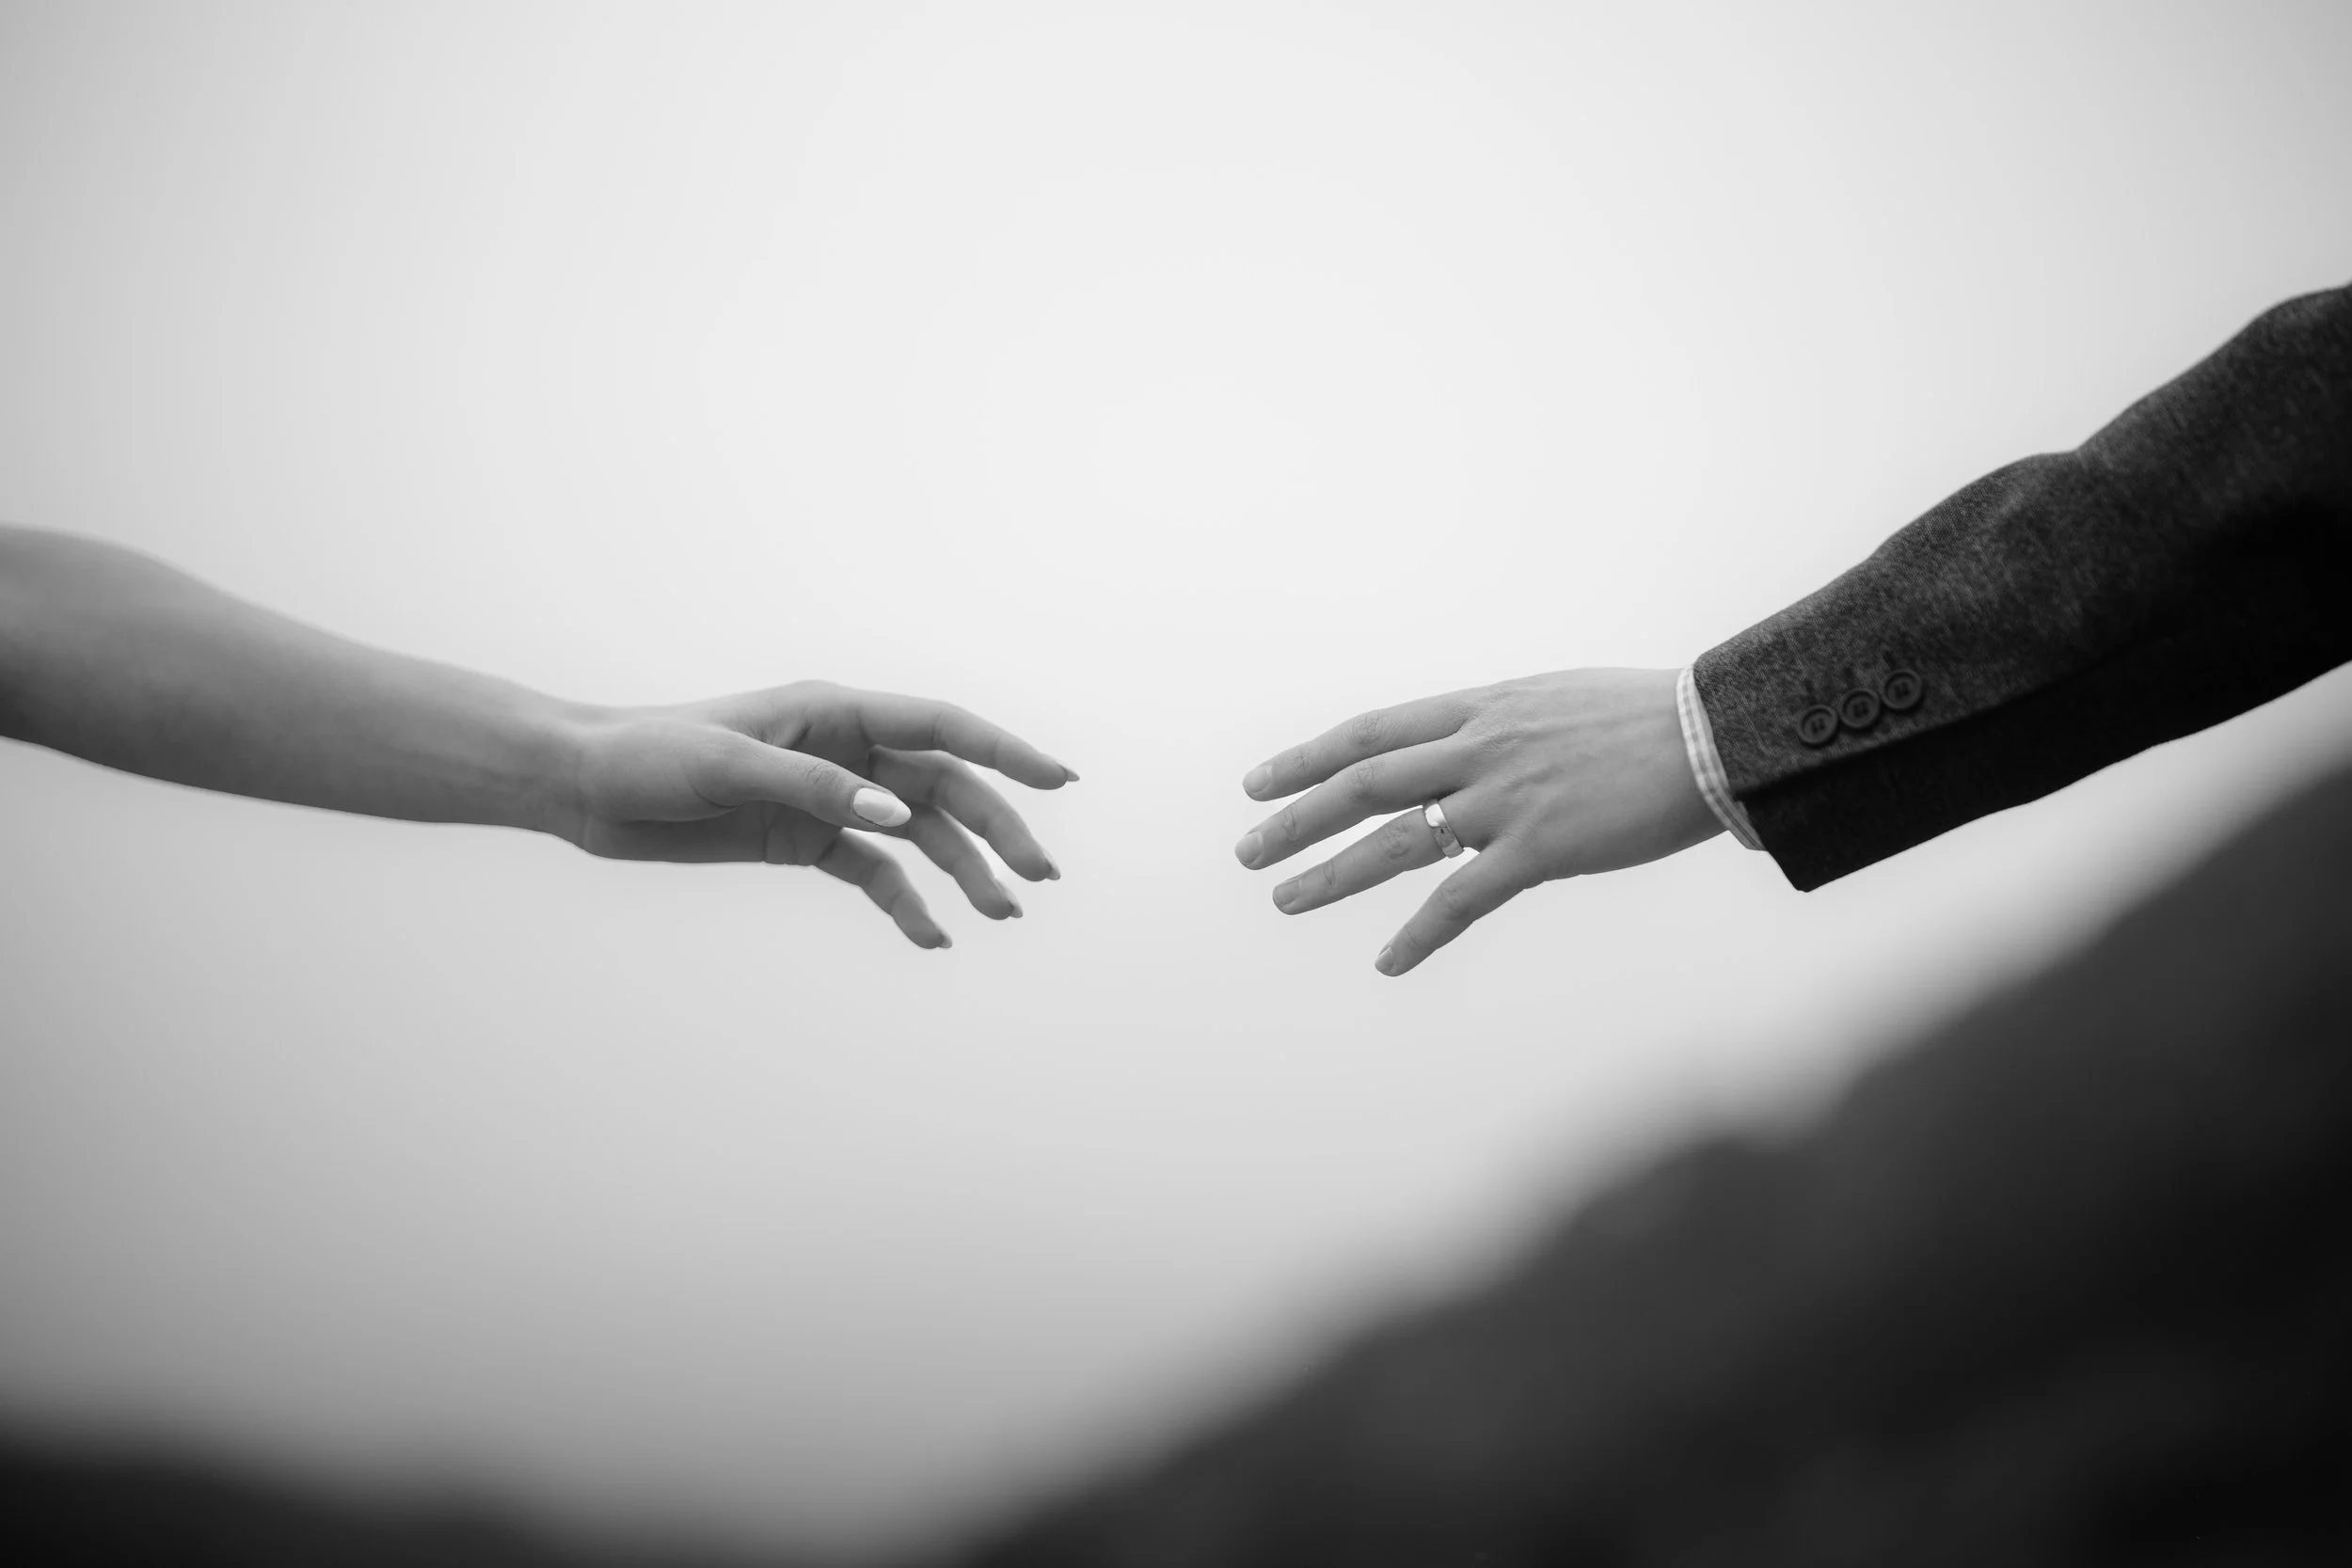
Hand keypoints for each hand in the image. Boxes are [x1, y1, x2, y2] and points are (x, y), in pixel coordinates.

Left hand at [560, 681, 1075, 949]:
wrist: (583, 788)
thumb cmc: (648, 755)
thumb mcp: (729, 766)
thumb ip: (817, 786)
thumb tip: (899, 811)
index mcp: (835, 711)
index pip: (942, 725)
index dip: (1006, 751)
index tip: (1061, 780)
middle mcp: (845, 750)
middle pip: (944, 787)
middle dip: (998, 830)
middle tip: (1039, 881)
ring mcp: (829, 796)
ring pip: (919, 834)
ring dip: (962, 872)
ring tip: (1001, 915)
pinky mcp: (803, 839)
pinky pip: (872, 872)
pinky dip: (905, 903)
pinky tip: (932, 937)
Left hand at [1233, 668, 1719, 975]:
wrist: (1714, 732)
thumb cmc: (1647, 719)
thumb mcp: (1554, 701)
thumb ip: (1501, 727)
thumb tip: (1470, 748)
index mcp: (1479, 708)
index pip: (1370, 732)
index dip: (1307, 759)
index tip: (1257, 784)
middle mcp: (1479, 749)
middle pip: (1362, 784)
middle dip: (1295, 818)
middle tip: (1245, 852)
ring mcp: (1505, 798)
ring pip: (1395, 840)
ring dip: (1332, 873)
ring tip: (1284, 899)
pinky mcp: (1540, 848)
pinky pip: (1462, 899)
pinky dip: (1419, 935)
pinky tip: (1387, 964)